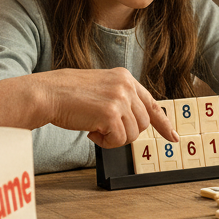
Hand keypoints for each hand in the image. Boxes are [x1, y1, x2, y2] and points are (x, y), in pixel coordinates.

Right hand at [0, 68, 177, 146]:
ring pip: (133, 133)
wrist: (46, 94)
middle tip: (104, 131)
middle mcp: (125, 84)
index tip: (173, 137)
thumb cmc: (67, 95)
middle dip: (125, 133)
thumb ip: (119, 99)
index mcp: (124, 77)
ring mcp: (119, 98)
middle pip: (143, 123)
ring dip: (114, 138)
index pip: (151, 102)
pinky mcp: (111, 113)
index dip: (163, 123)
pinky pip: (119, 139)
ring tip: (94, 129)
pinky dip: (105, 142)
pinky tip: (90, 132)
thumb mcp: (99, 90)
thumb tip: (136, 120)